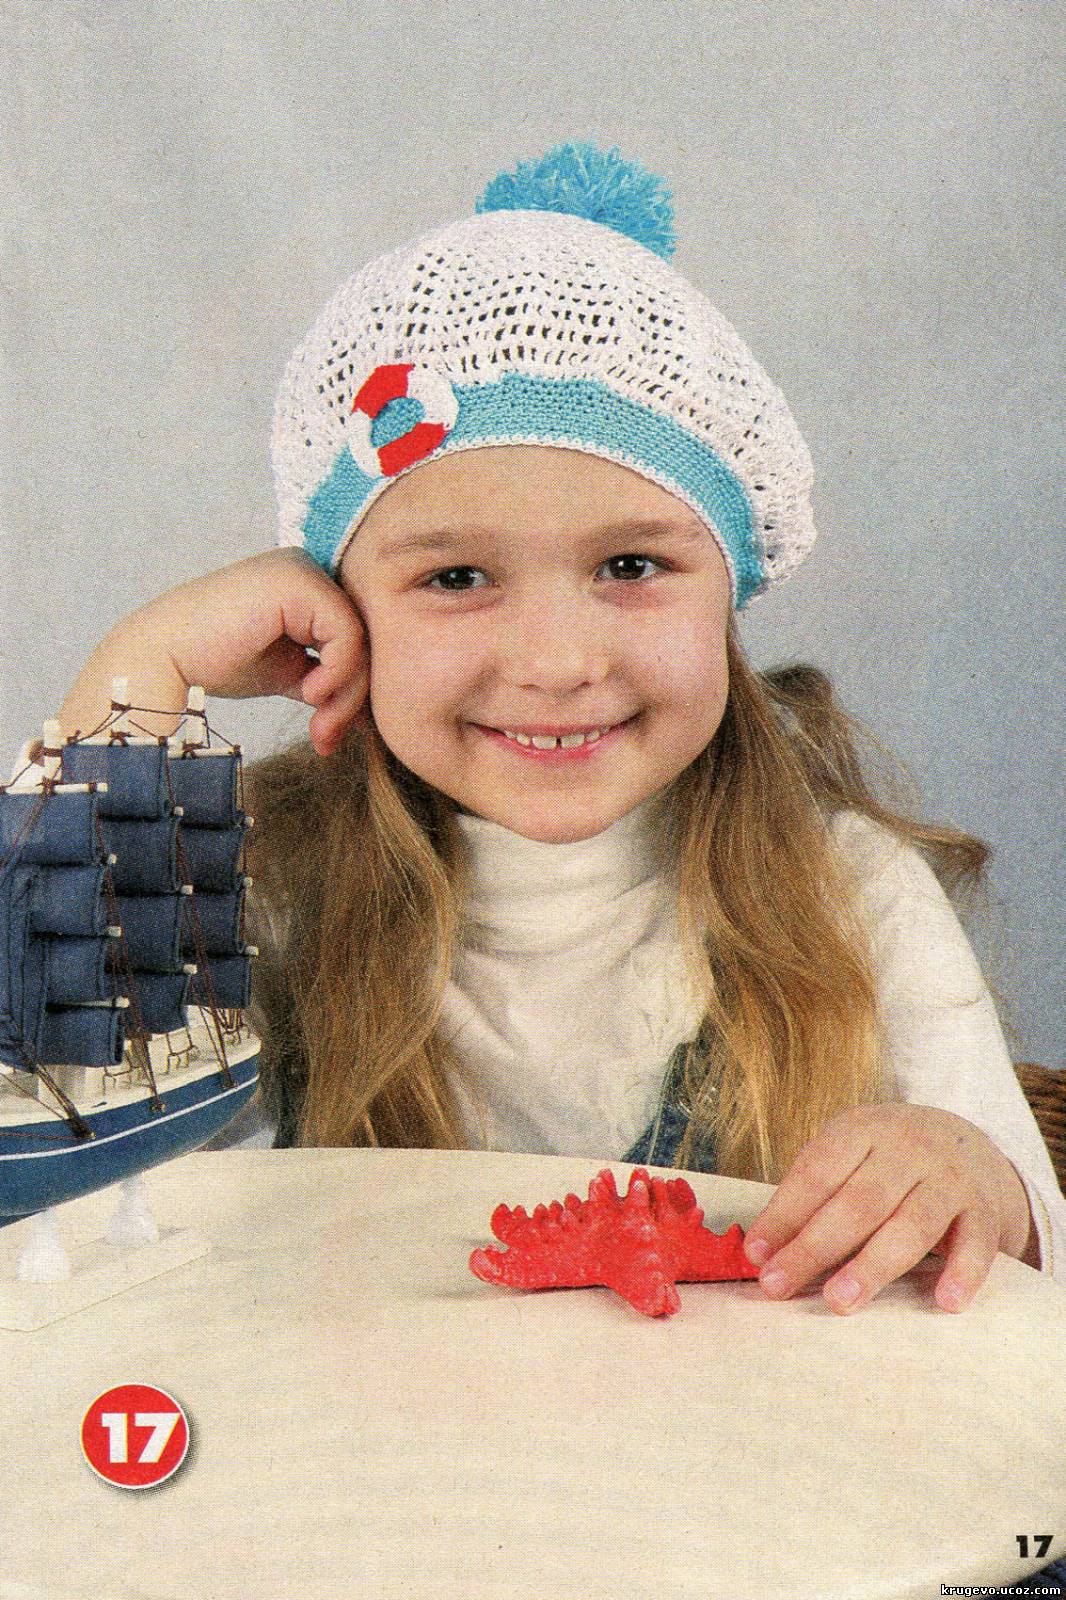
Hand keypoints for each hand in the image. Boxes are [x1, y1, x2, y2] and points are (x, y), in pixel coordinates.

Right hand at [62, 549, 368, 757]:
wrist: (162, 657)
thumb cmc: (215, 663)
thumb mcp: (288, 672)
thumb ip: (327, 679)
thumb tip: (369, 711)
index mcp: (308, 586)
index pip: (356, 638)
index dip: (352, 690)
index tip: (329, 735)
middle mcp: (310, 568)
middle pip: (364, 638)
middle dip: (352, 697)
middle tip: (326, 739)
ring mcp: (305, 570)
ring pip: (361, 638)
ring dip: (346, 692)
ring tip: (319, 723)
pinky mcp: (299, 582)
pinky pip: (346, 634)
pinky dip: (338, 672)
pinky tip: (309, 693)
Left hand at [742, 1103, 1036, 1314]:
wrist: (966, 1143)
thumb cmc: (885, 1161)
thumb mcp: (848, 1156)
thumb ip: (811, 1197)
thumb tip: (762, 1252)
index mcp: (862, 1129)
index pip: (818, 1172)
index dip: (785, 1214)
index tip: (756, 1256)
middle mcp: (908, 1147)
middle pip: (859, 1202)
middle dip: (815, 1247)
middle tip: (779, 1286)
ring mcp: (949, 1177)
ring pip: (911, 1225)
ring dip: (873, 1265)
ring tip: (840, 1301)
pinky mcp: (985, 1208)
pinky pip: (976, 1243)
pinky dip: (963, 1272)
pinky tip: (945, 1301)